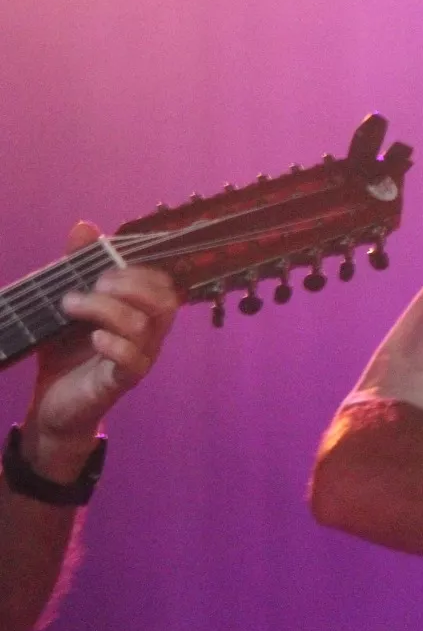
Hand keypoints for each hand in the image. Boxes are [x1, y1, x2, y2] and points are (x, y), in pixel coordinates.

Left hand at [25, 222, 180, 480]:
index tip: (102, 264)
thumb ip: (77, 265)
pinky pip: (133, 360)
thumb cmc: (65, 352)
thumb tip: (85, 225)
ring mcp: (139, 358)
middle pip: (164, 300)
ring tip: (71, 306)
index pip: (163, 282)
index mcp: (141, 312)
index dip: (139, 268)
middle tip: (90, 286)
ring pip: (144, 325)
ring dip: (104, 308)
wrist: (51, 404)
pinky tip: (91, 339)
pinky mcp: (122, 381)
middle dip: (126, 284)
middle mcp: (149, 334)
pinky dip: (112, 343)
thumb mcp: (67, 303)